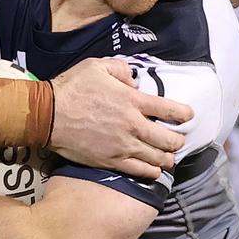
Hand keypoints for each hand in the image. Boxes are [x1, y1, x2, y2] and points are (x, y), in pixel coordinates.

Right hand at [48, 58, 192, 178]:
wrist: (49, 114)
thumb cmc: (72, 87)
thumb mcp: (97, 66)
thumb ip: (121, 70)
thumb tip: (134, 81)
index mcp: (133, 100)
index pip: (170, 110)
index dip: (184, 114)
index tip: (189, 116)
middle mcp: (133, 125)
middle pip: (168, 140)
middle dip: (178, 141)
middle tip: (178, 140)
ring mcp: (123, 146)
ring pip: (157, 158)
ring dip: (167, 158)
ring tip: (169, 158)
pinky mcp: (111, 162)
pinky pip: (139, 171)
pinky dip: (151, 172)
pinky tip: (154, 171)